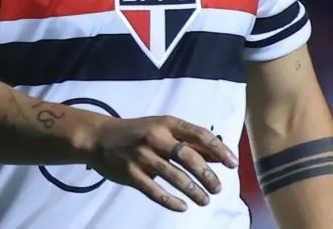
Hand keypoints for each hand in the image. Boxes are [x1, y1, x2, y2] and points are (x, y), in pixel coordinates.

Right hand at [86, 115, 237, 211]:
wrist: (100, 138)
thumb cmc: (138, 133)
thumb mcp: (164, 129)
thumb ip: (189, 141)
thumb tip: (217, 155)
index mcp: (168, 124)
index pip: (199, 134)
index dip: (218, 149)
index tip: (232, 163)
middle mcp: (156, 138)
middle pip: (188, 157)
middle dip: (207, 175)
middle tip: (218, 188)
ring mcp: (142, 156)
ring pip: (174, 176)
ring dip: (193, 191)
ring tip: (205, 201)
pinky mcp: (131, 174)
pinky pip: (154, 191)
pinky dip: (170, 201)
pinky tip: (182, 207)